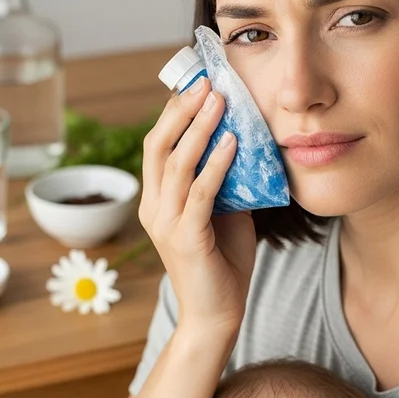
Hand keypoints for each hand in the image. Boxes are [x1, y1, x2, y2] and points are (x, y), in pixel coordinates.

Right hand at [139, 77, 256, 340]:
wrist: (217, 315)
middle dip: (181, 110)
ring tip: (219, 101)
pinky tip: (232, 142)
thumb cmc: (222, 262)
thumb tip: (245, 145)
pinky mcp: (187, 239)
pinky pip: (201, 193)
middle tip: (206, 82)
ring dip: (199, 128)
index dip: (173, 112)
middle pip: (159, 146)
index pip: (157, 146)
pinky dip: (216, 164)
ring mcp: (166, 224)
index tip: (197, 83)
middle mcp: (154, 208)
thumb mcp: (223, 213)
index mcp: (157, 200)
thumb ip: (225, 182)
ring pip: (177, 164)